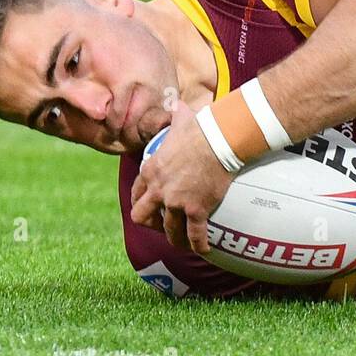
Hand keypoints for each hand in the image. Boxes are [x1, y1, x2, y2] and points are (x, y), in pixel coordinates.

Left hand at [129, 101, 234, 253]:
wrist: (218, 141)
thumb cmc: (201, 128)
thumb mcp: (181, 121)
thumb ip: (177, 116)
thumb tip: (180, 105)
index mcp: (152, 170)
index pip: (137, 192)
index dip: (141, 202)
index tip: (149, 207)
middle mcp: (159, 190)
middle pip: (141, 216)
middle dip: (151, 223)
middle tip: (164, 225)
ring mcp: (176, 202)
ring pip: (168, 231)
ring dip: (175, 239)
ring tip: (184, 243)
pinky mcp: (195, 211)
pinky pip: (195, 235)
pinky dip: (199, 244)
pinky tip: (205, 249)